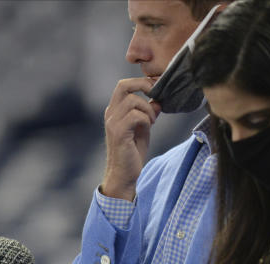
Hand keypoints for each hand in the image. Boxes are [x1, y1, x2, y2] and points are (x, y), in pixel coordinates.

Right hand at [101, 77, 161, 200]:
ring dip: (148, 109)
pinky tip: (149, 127)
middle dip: (144, 86)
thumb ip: (148, 113)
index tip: (157, 90)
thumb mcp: (143, 127)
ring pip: (133, 100)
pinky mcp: (118, 133)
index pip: (124, 85)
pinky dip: (146, 119)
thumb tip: (159, 101)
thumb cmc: (132, 151)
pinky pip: (135, 115)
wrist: (124, 173)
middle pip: (124, 85)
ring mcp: (113, 123)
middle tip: (156, 96)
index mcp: (115, 111)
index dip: (142, 82)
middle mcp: (111, 114)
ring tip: (152, 121)